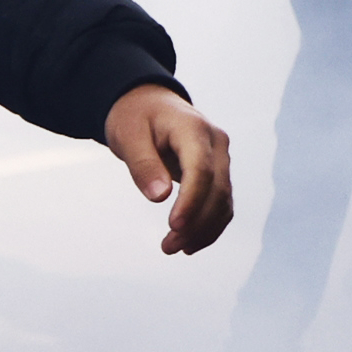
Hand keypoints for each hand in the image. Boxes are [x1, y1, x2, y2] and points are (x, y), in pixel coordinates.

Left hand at [110, 82, 235, 255]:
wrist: (148, 103)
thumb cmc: (134, 117)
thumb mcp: (128, 136)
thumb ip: (143, 164)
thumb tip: (159, 197)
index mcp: (194, 129)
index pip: (200, 170)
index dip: (191, 201)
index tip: (175, 227)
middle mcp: (216, 143)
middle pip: (217, 189)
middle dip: (197, 222)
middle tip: (168, 248)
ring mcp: (221, 157)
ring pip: (224, 199)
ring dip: (204, 229)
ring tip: (174, 249)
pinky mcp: (218, 171)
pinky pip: (221, 201)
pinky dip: (209, 223)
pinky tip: (190, 243)